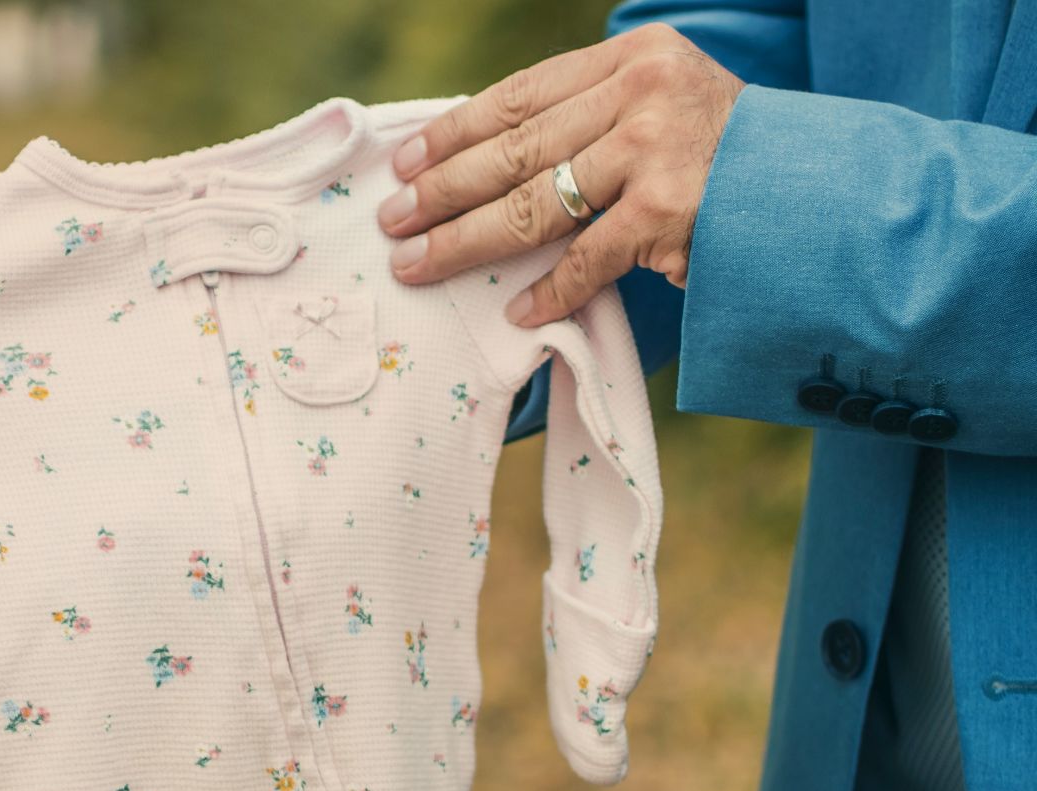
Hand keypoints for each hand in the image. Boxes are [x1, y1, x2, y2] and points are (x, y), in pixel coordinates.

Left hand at [379, 23, 742, 325]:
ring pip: (533, 204)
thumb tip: (485, 161)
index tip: (406, 162)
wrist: (820, 195)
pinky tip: (514, 312)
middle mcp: (642, 92)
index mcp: (632, 58)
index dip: (454, 132)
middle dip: (442, 191)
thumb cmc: (726, 158)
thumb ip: (591, 118)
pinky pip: (586, 259)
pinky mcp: (669, 211)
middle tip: (392, 221)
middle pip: (514, 150)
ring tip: (418, 264)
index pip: (520, 95)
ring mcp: (655, 150)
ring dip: (466, 242)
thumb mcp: (663, 105)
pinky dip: (548, 291)